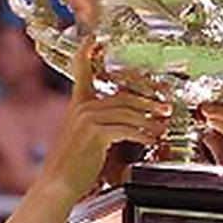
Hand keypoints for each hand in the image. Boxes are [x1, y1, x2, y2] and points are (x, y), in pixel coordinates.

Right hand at [37, 40, 170, 199]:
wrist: (58, 183)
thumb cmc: (72, 165)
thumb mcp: (84, 138)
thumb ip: (101, 125)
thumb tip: (128, 122)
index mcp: (77, 105)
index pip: (81, 70)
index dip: (86, 52)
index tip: (93, 38)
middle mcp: (82, 107)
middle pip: (123, 95)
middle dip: (148, 100)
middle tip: (165, 106)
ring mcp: (88, 118)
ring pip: (128, 111)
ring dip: (150, 119)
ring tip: (162, 127)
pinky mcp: (96, 133)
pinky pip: (127, 128)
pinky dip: (143, 134)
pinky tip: (151, 140)